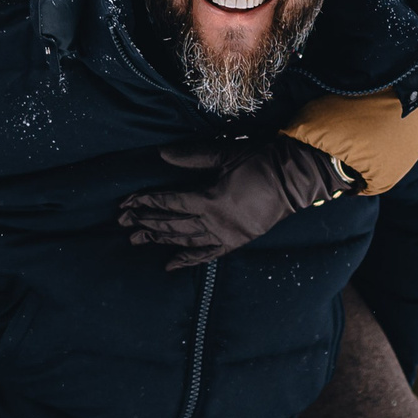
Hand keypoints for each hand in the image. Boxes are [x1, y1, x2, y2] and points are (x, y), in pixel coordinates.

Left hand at [117, 136, 358, 269]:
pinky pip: (208, 255)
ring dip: (160, 239)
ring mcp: (226, 236)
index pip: (170, 203)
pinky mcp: (236, 242)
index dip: (147, 202)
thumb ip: (192, 157)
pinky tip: (169, 264)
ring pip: (185, 240)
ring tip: (136, 240)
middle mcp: (215, 223)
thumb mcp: (225, 154)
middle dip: (146, 222)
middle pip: (173, 224)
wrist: (294, 179)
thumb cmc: (260, 161)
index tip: (127, 202)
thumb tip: (161, 154)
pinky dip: (188, 260)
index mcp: (210, 200)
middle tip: (122, 222)